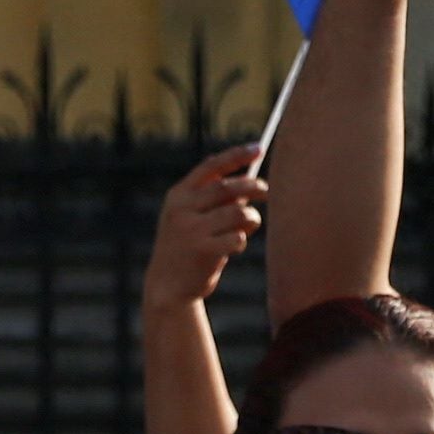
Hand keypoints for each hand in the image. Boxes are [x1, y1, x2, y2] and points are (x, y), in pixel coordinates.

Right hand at [147, 143, 267, 308]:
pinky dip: (242, 239)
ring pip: (238, 212)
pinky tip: (233, 247)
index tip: (259, 148)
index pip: (210, 167)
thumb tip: (249, 179)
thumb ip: (212, 199)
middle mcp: (181, 209)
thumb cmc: (187, 246)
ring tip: (248, 226)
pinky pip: (238, 237)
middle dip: (252, 186)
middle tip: (266, 191)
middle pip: (227, 187)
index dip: (236, 155)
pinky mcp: (202, 250)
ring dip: (251, 217)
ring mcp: (190, 229)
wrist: (167, 285)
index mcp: (177, 196)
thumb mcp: (190, 217)